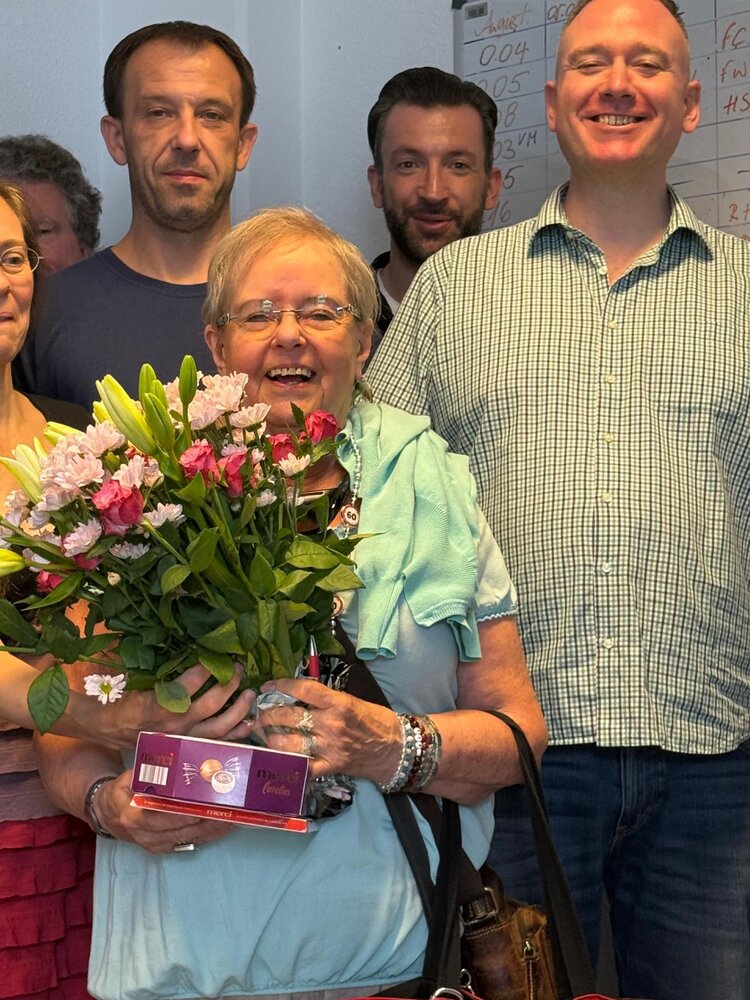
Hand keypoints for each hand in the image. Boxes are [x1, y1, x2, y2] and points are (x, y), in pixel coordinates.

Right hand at [95, 770, 233, 853]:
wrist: (107, 816)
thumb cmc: (120, 792)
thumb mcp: (126, 778)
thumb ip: (146, 772)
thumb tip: (170, 757)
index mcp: (133, 817)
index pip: (160, 818)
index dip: (181, 814)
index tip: (201, 808)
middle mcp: (146, 835)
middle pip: (181, 829)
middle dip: (207, 820)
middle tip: (230, 809)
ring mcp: (156, 845)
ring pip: (190, 838)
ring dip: (214, 829)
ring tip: (236, 816)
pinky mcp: (165, 848)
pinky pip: (190, 843)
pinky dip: (209, 835)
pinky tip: (225, 825)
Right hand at [97, 664, 255, 748]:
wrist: (100, 727)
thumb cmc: (112, 696)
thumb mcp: (124, 674)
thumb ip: (149, 660)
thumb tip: (173, 637)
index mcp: (154, 707)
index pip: (188, 686)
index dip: (206, 669)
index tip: (216, 653)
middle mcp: (171, 727)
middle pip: (210, 706)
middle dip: (229, 684)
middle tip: (238, 667)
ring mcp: (180, 741)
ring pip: (218, 729)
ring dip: (238, 710)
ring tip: (250, 692)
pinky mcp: (185, 748)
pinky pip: (216, 744)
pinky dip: (235, 734)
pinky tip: (249, 721)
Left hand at [248, 677, 399, 782]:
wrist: (394, 748)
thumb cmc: (374, 720)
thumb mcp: (351, 700)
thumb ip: (325, 699)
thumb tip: (297, 694)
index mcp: (338, 703)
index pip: (303, 690)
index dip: (281, 685)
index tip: (268, 685)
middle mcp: (331, 725)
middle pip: (289, 717)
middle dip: (267, 713)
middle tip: (258, 711)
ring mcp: (328, 748)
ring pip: (288, 743)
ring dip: (269, 738)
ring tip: (261, 732)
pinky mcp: (329, 767)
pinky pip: (301, 767)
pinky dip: (286, 763)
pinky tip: (274, 758)